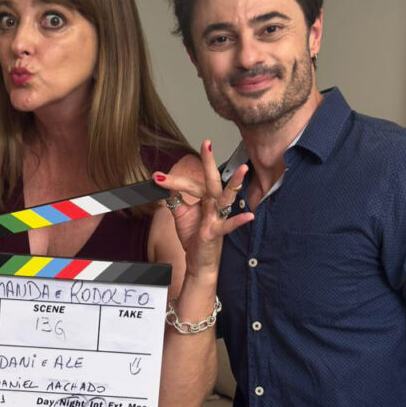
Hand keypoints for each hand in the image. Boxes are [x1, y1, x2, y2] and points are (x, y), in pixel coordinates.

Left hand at [154, 139, 252, 276]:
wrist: (198, 262)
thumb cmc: (194, 237)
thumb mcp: (181, 214)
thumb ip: (175, 198)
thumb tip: (166, 183)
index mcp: (205, 199)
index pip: (190, 184)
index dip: (173, 180)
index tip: (156, 177)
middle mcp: (214, 205)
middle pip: (211, 181)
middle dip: (209, 162)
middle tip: (207, 143)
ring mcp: (217, 218)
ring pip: (226, 198)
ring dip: (234, 183)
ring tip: (243, 169)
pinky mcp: (217, 233)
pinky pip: (229, 226)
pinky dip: (238, 221)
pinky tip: (248, 216)